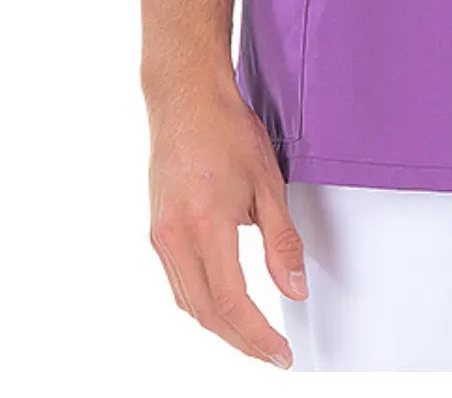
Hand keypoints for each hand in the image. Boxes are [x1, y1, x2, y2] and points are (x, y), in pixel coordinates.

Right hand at [146, 75, 307, 364]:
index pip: (232, 302)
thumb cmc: (226, 129)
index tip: (280, 352)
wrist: (186, 97)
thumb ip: (282, 242)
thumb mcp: (268, 183)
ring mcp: (160, 236)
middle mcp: (175, 237)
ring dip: (220, 326)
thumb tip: (295, 288)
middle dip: (241, 341)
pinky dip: (202, 303)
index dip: (258, 335)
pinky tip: (223, 305)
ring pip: (188, 303)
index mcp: (205, 225)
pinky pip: (178, 283)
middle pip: (207, 313)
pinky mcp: (157, 231)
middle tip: (272, 353)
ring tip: (253, 336)